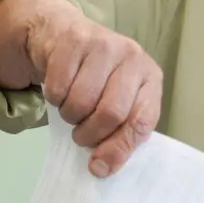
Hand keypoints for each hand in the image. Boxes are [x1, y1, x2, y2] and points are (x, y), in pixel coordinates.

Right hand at [23, 0, 162, 177]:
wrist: (63, 34)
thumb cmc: (96, 77)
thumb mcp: (116, 102)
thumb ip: (118, 133)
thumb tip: (101, 168)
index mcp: (150, 78)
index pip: (141, 121)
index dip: (120, 148)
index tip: (100, 167)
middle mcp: (132, 57)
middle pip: (111, 113)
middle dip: (90, 133)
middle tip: (81, 134)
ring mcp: (103, 45)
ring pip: (80, 102)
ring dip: (69, 115)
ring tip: (72, 107)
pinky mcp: (73, 40)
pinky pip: (58, 87)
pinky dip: (54, 97)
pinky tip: (60, 87)